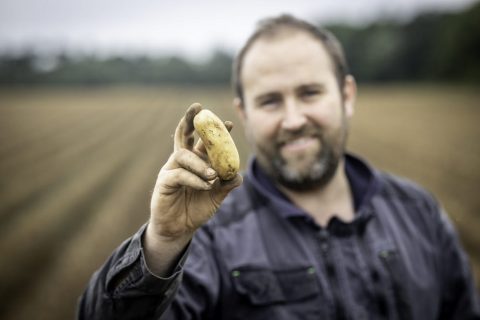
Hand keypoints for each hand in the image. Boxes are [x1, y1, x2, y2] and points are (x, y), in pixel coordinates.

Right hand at [149, 103, 241, 242]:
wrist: (180, 229)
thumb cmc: (196, 209)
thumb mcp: (217, 196)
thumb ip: (227, 184)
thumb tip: (239, 175)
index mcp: (195, 161)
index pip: (202, 140)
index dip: (213, 130)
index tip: (229, 123)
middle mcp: (181, 161)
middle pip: (182, 134)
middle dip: (189, 119)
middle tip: (198, 107)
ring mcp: (171, 169)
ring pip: (183, 155)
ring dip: (200, 163)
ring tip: (213, 176)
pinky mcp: (164, 182)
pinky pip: (179, 174)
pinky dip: (194, 179)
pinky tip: (205, 185)